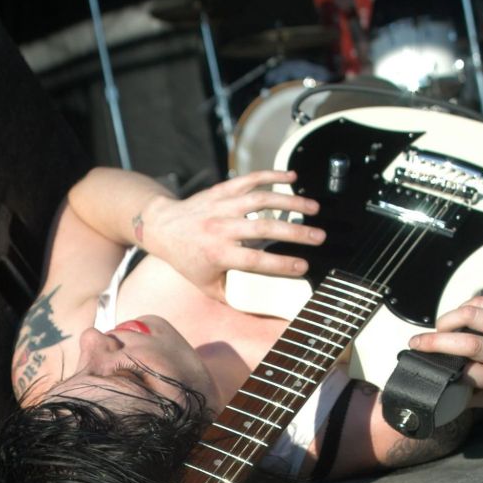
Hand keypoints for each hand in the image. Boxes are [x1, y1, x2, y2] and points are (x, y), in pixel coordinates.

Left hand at [141, 170, 325, 301]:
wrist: (163, 227)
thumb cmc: (188, 260)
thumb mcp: (206, 285)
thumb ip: (234, 295)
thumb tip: (263, 307)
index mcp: (217, 254)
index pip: (254, 261)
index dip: (280, 265)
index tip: (303, 267)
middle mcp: (220, 228)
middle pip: (264, 229)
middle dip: (295, 233)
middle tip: (319, 237)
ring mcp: (222, 206)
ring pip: (261, 200)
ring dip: (291, 202)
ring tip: (314, 209)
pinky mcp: (222, 190)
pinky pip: (250, 180)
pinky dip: (272, 176)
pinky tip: (293, 178)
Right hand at [409, 296, 482, 406]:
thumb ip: (468, 398)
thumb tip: (442, 393)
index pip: (469, 373)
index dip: (444, 368)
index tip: (428, 362)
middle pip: (468, 343)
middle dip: (435, 342)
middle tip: (416, 342)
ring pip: (471, 314)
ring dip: (447, 320)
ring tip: (440, 328)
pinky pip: (480, 301)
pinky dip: (463, 307)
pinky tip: (459, 317)